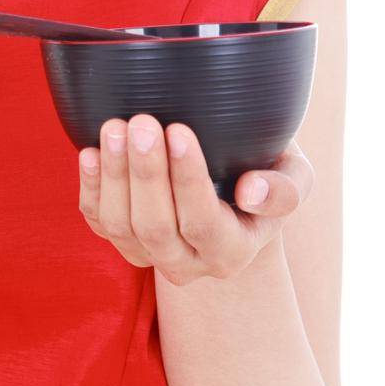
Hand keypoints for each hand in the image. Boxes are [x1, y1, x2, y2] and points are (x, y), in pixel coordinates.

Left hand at [77, 114, 313, 283]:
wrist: (233, 192)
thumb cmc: (266, 173)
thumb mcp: (294, 177)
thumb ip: (285, 189)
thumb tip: (251, 192)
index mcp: (232, 252)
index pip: (204, 223)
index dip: (188, 179)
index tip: (179, 129)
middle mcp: (189, 264)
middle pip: (156, 228)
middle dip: (145, 173)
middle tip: (142, 121)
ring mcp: (150, 255)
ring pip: (121, 226)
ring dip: (114, 175)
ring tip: (115, 126)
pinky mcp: (122, 239)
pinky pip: (98, 222)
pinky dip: (90, 186)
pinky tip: (90, 150)